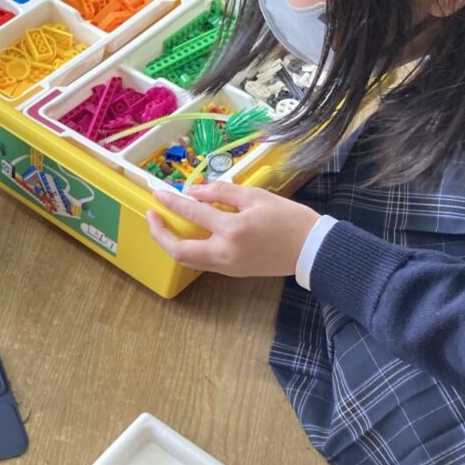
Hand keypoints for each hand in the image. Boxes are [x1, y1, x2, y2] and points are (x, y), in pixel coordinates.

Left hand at [146, 182, 319, 277]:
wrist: (312, 250)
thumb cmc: (289, 219)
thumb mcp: (257, 197)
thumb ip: (223, 193)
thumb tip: (194, 191)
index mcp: (233, 230)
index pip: (192, 212)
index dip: (172, 202)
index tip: (158, 193)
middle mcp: (225, 252)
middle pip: (179, 250)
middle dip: (159, 233)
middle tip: (152, 216)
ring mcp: (227, 266)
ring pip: (187, 260)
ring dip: (171, 244)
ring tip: (165, 226)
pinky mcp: (231, 272)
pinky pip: (201, 263)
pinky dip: (189, 249)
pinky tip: (189, 235)